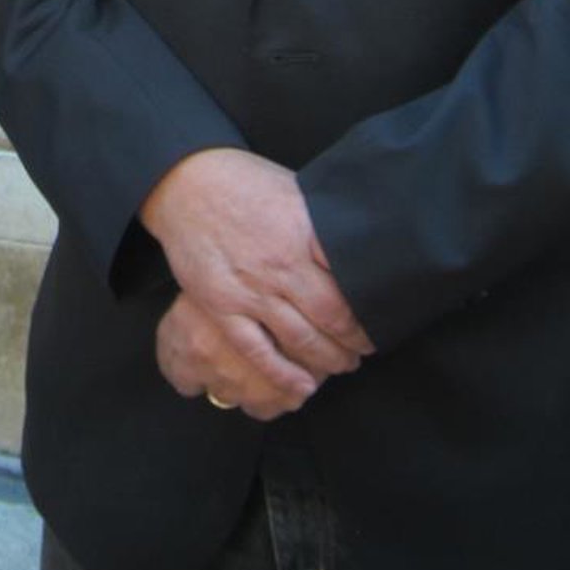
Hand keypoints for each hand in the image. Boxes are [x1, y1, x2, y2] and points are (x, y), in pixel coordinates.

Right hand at [141, 149, 373, 419]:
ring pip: (301, 339)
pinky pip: (256, 349)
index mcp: (303, 233)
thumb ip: (322, 224)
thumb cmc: (244, 182)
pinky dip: (283, 373)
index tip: (384, 314)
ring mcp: (250, 289)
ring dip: (329, 359)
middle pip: (333, 316)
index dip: (372, 305)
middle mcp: (280, 265)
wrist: (185, 183)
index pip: (351, 280)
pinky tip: (303, 386)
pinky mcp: (222, 306)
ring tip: (344, 364)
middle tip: (367, 348)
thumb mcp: (294, 191)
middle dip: (356, 340)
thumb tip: (359, 243)